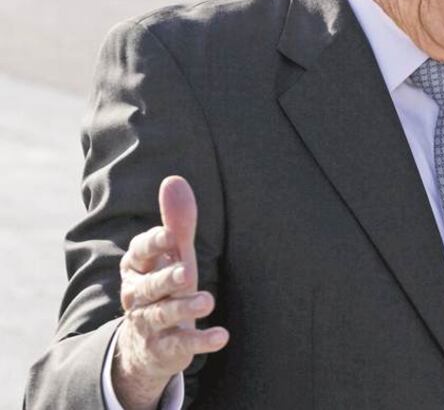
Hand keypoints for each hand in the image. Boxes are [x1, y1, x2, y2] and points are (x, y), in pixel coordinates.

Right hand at [113, 177, 228, 409]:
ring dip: (184, 308)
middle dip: (167, 278)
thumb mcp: (172, 257)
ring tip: (209, 300)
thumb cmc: (164, 288)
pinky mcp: (163, 349)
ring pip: (162, 315)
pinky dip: (200, 341)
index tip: (171, 236)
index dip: (153, 245)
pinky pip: (180, 345)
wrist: (146, 347)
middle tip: (188, 272)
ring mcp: (148, 325)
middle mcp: (136, 297)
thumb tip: (173, 180)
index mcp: (136, 269)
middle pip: (149, 287)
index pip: (138, 254)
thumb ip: (176, 223)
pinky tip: (221, 336)